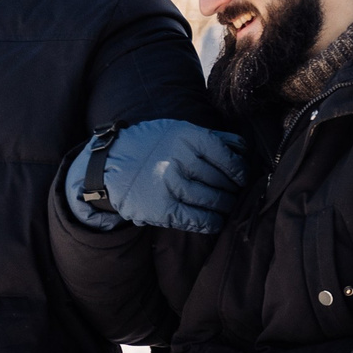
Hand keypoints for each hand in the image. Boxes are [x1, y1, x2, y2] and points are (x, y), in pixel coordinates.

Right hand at [67, 120, 245, 233]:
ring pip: (212, 199)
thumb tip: (244, 148)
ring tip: (226, 207)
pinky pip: (197, 218)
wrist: (108, 166)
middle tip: (235, 194)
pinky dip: (211, 222)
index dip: (239, 170)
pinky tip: (215, 221)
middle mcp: (180, 159)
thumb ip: (210, 137)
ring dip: (224, 206)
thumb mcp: (176, 131)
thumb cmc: (149, 147)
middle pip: (220, 179)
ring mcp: (171, 184)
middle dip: (232, 190)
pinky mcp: (163, 207)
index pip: (226, 155)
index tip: (241, 177)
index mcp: (186, 135)